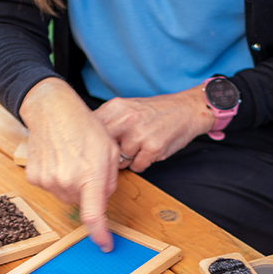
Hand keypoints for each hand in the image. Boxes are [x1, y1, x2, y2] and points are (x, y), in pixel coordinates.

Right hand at [20, 78, 118, 250]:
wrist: (52, 111)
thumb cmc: (84, 126)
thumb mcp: (109, 150)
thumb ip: (109, 180)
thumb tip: (102, 200)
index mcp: (89, 175)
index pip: (94, 215)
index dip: (100, 234)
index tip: (105, 245)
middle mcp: (66, 181)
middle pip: (81, 202)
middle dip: (88, 190)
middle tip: (88, 166)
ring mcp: (48, 181)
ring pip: (66, 195)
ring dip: (72, 184)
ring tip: (72, 158)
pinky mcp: (35, 178)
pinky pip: (51, 187)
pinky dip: (57, 178)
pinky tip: (59, 158)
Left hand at [94, 86, 214, 173]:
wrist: (187, 109)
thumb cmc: (156, 111)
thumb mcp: (127, 107)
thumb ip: (108, 121)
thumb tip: (85, 139)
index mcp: (116, 107)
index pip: (90, 129)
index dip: (91, 142)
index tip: (93, 147)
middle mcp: (126, 119)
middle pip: (103, 149)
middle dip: (109, 153)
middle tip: (119, 149)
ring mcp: (139, 134)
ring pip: (120, 160)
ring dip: (128, 158)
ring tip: (140, 145)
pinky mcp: (153, 148)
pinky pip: (137, 166)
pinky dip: (142, 163)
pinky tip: (150, 150)